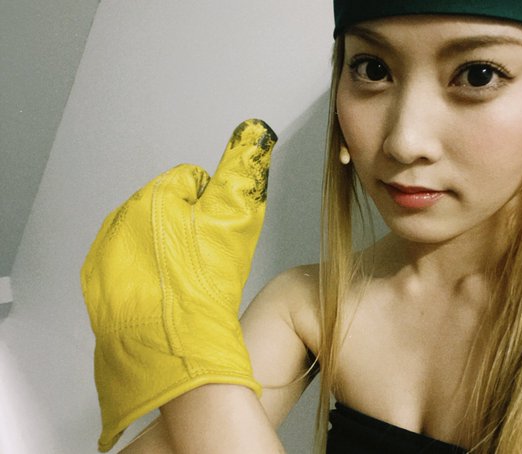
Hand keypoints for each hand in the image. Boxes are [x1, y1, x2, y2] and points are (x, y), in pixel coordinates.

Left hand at [81, 119, 276, 451]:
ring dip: (164, 251)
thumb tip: (256, 130)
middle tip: (203, 262)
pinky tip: (162, 296)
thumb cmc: (204, 284)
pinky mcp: (98, 284)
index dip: (213, 208)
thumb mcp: (235, 219)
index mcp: (152, 196)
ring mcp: (105, 253)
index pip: (190, 180)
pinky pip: (127, 267)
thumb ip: (244, 170)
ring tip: (184, 282)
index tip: (217, 236)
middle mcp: (120, 218)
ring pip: (146, 238)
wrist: (171, 347)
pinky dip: (145, 275)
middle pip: (166, 208)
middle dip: (186, 227)